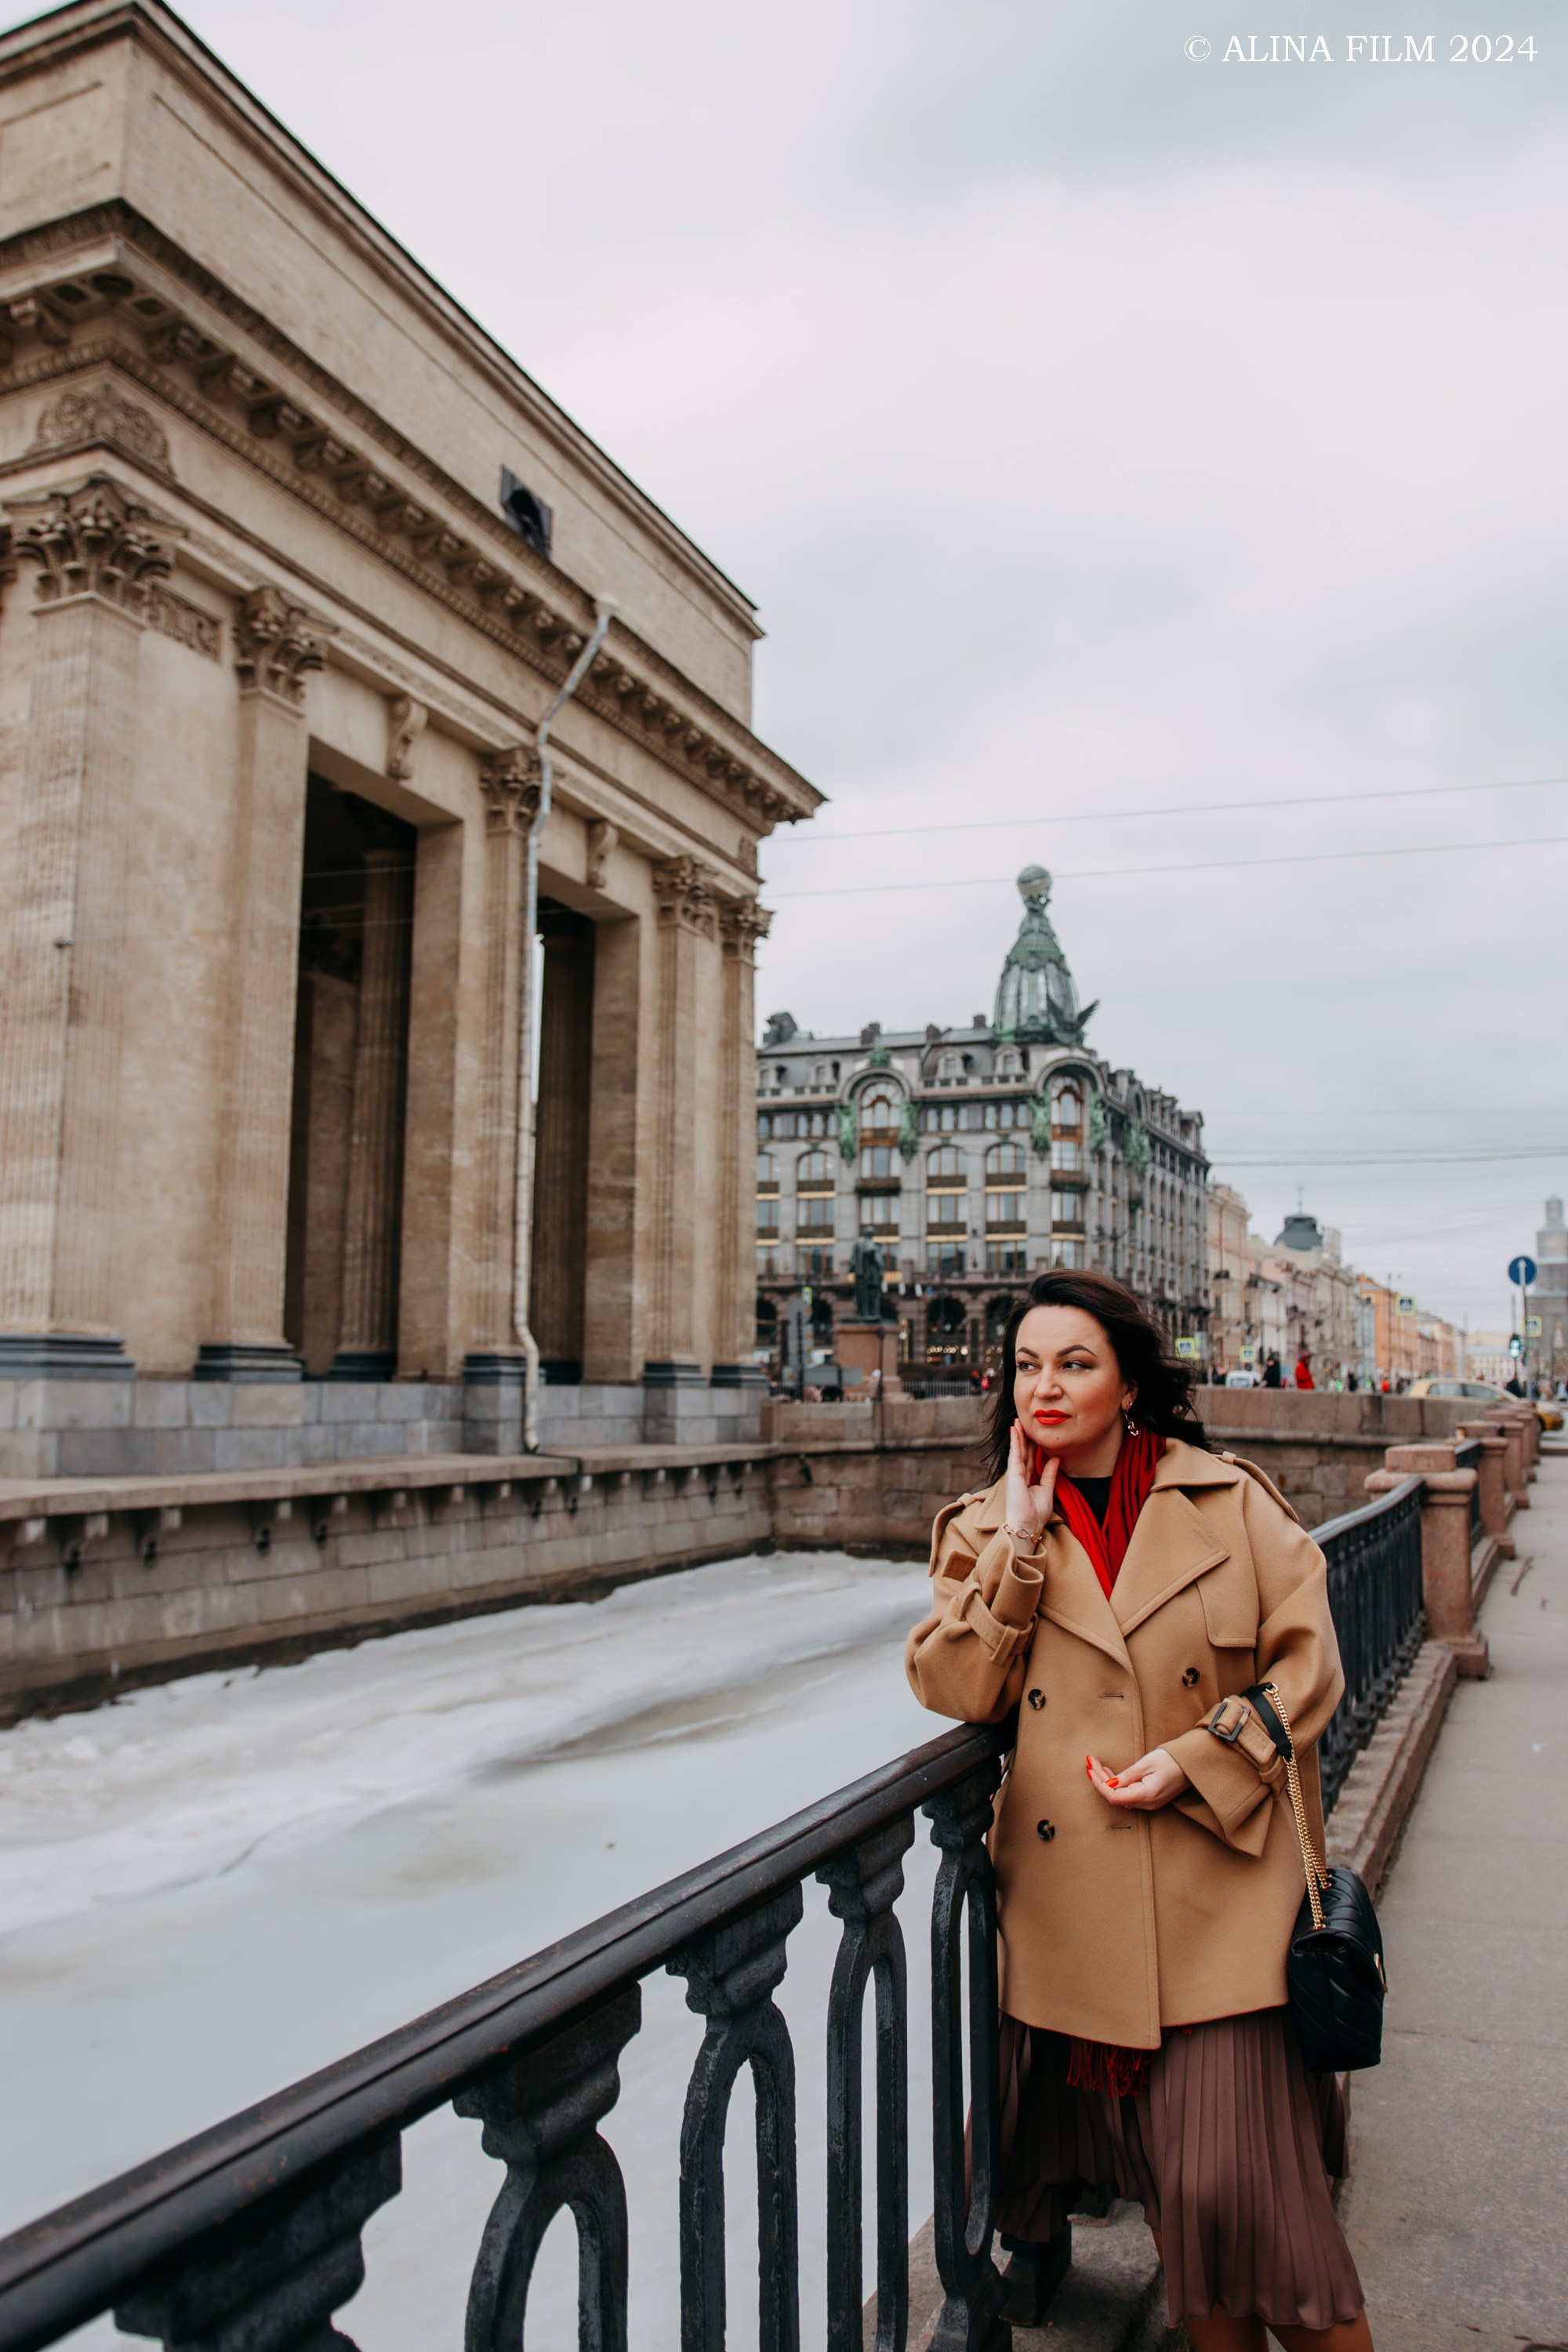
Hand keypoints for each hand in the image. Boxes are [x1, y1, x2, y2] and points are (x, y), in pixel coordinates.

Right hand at [1005, 1420, 1057, 1547]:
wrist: (1027, 1525)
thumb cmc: (1035, 1514)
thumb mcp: (1047, 1490)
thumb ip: (1050, 1473)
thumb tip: (1057, 1458)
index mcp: (1027, 1479)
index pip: (1030, 1458)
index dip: (1031, 1446)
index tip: (1035, 1434)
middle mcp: (1019, 1475)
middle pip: (1022, 1452)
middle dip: (1023, 1437)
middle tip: (1025, 1422)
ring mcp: (1015, 1474)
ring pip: (1017, 1450)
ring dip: (1017, 1435)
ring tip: (1018, 1421)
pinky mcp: (1013, 1473)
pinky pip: (1014, 1453)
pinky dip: (1014, 1441)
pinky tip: (1015, 1430)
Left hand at [1086, 1748, 1190, 1810]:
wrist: (1193, 1763)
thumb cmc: (1172, 1760)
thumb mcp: (1146, 1764)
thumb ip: (1126, 1776)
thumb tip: (1108, 1785)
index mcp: (1146, 1795)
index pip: (1114, 1797)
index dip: (1100, 1785)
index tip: (1091, 1769)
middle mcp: (1147, 1803)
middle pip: (1116, 1797)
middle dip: (1100, 1780)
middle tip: (1090, 1762)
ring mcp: (1150, 1803)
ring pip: (1121, 1796)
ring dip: (1107, 1781)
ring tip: (1096, 1765)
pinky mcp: (1151, 1798)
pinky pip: (1129, 1794)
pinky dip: (1117, 1784)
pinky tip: (1109, 1773)